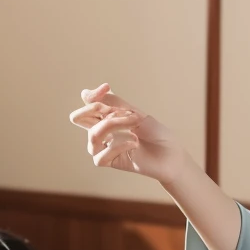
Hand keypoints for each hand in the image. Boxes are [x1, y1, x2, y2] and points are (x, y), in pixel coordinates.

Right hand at [69, 83, 187, 186]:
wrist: (172, 155)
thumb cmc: (156, 134)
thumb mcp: (135, 113)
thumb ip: (112, 103)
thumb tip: (84, 93)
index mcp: (107, 119)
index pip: (87, 105)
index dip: (92, 95)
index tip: (106, 87)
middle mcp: (102, 133)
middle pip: (78, 118)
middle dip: (93, 109)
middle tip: (117, 110)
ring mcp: (105, 148)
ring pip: (93, 135)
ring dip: (114, 125)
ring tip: (134, 126)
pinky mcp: (110, 162)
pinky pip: (101, 155)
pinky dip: (119, 145)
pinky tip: (134, 143)